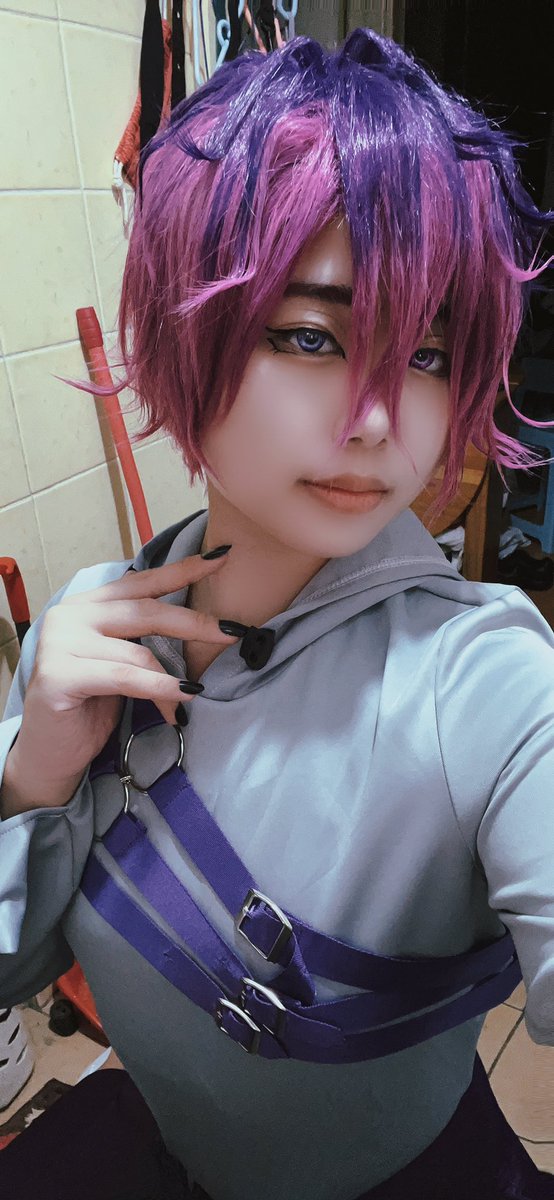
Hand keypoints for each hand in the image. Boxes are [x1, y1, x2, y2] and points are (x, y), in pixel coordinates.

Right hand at [6, 553, 237, 807]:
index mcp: (86, 604)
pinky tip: (184, 695)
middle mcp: (69, 615)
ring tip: (197, 692)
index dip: (182, 570)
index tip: (221, 558)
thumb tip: (200, 623)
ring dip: (175, 675)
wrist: (50, 753)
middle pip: (145, 611)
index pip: (141, 582)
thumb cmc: (90, 706)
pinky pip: (124, 677)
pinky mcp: (59, 676)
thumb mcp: (119, 661)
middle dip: (194, 622)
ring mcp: (60, 643)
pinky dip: (159, 686)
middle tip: (233, 632)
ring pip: (138, 651)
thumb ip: (141, 636)